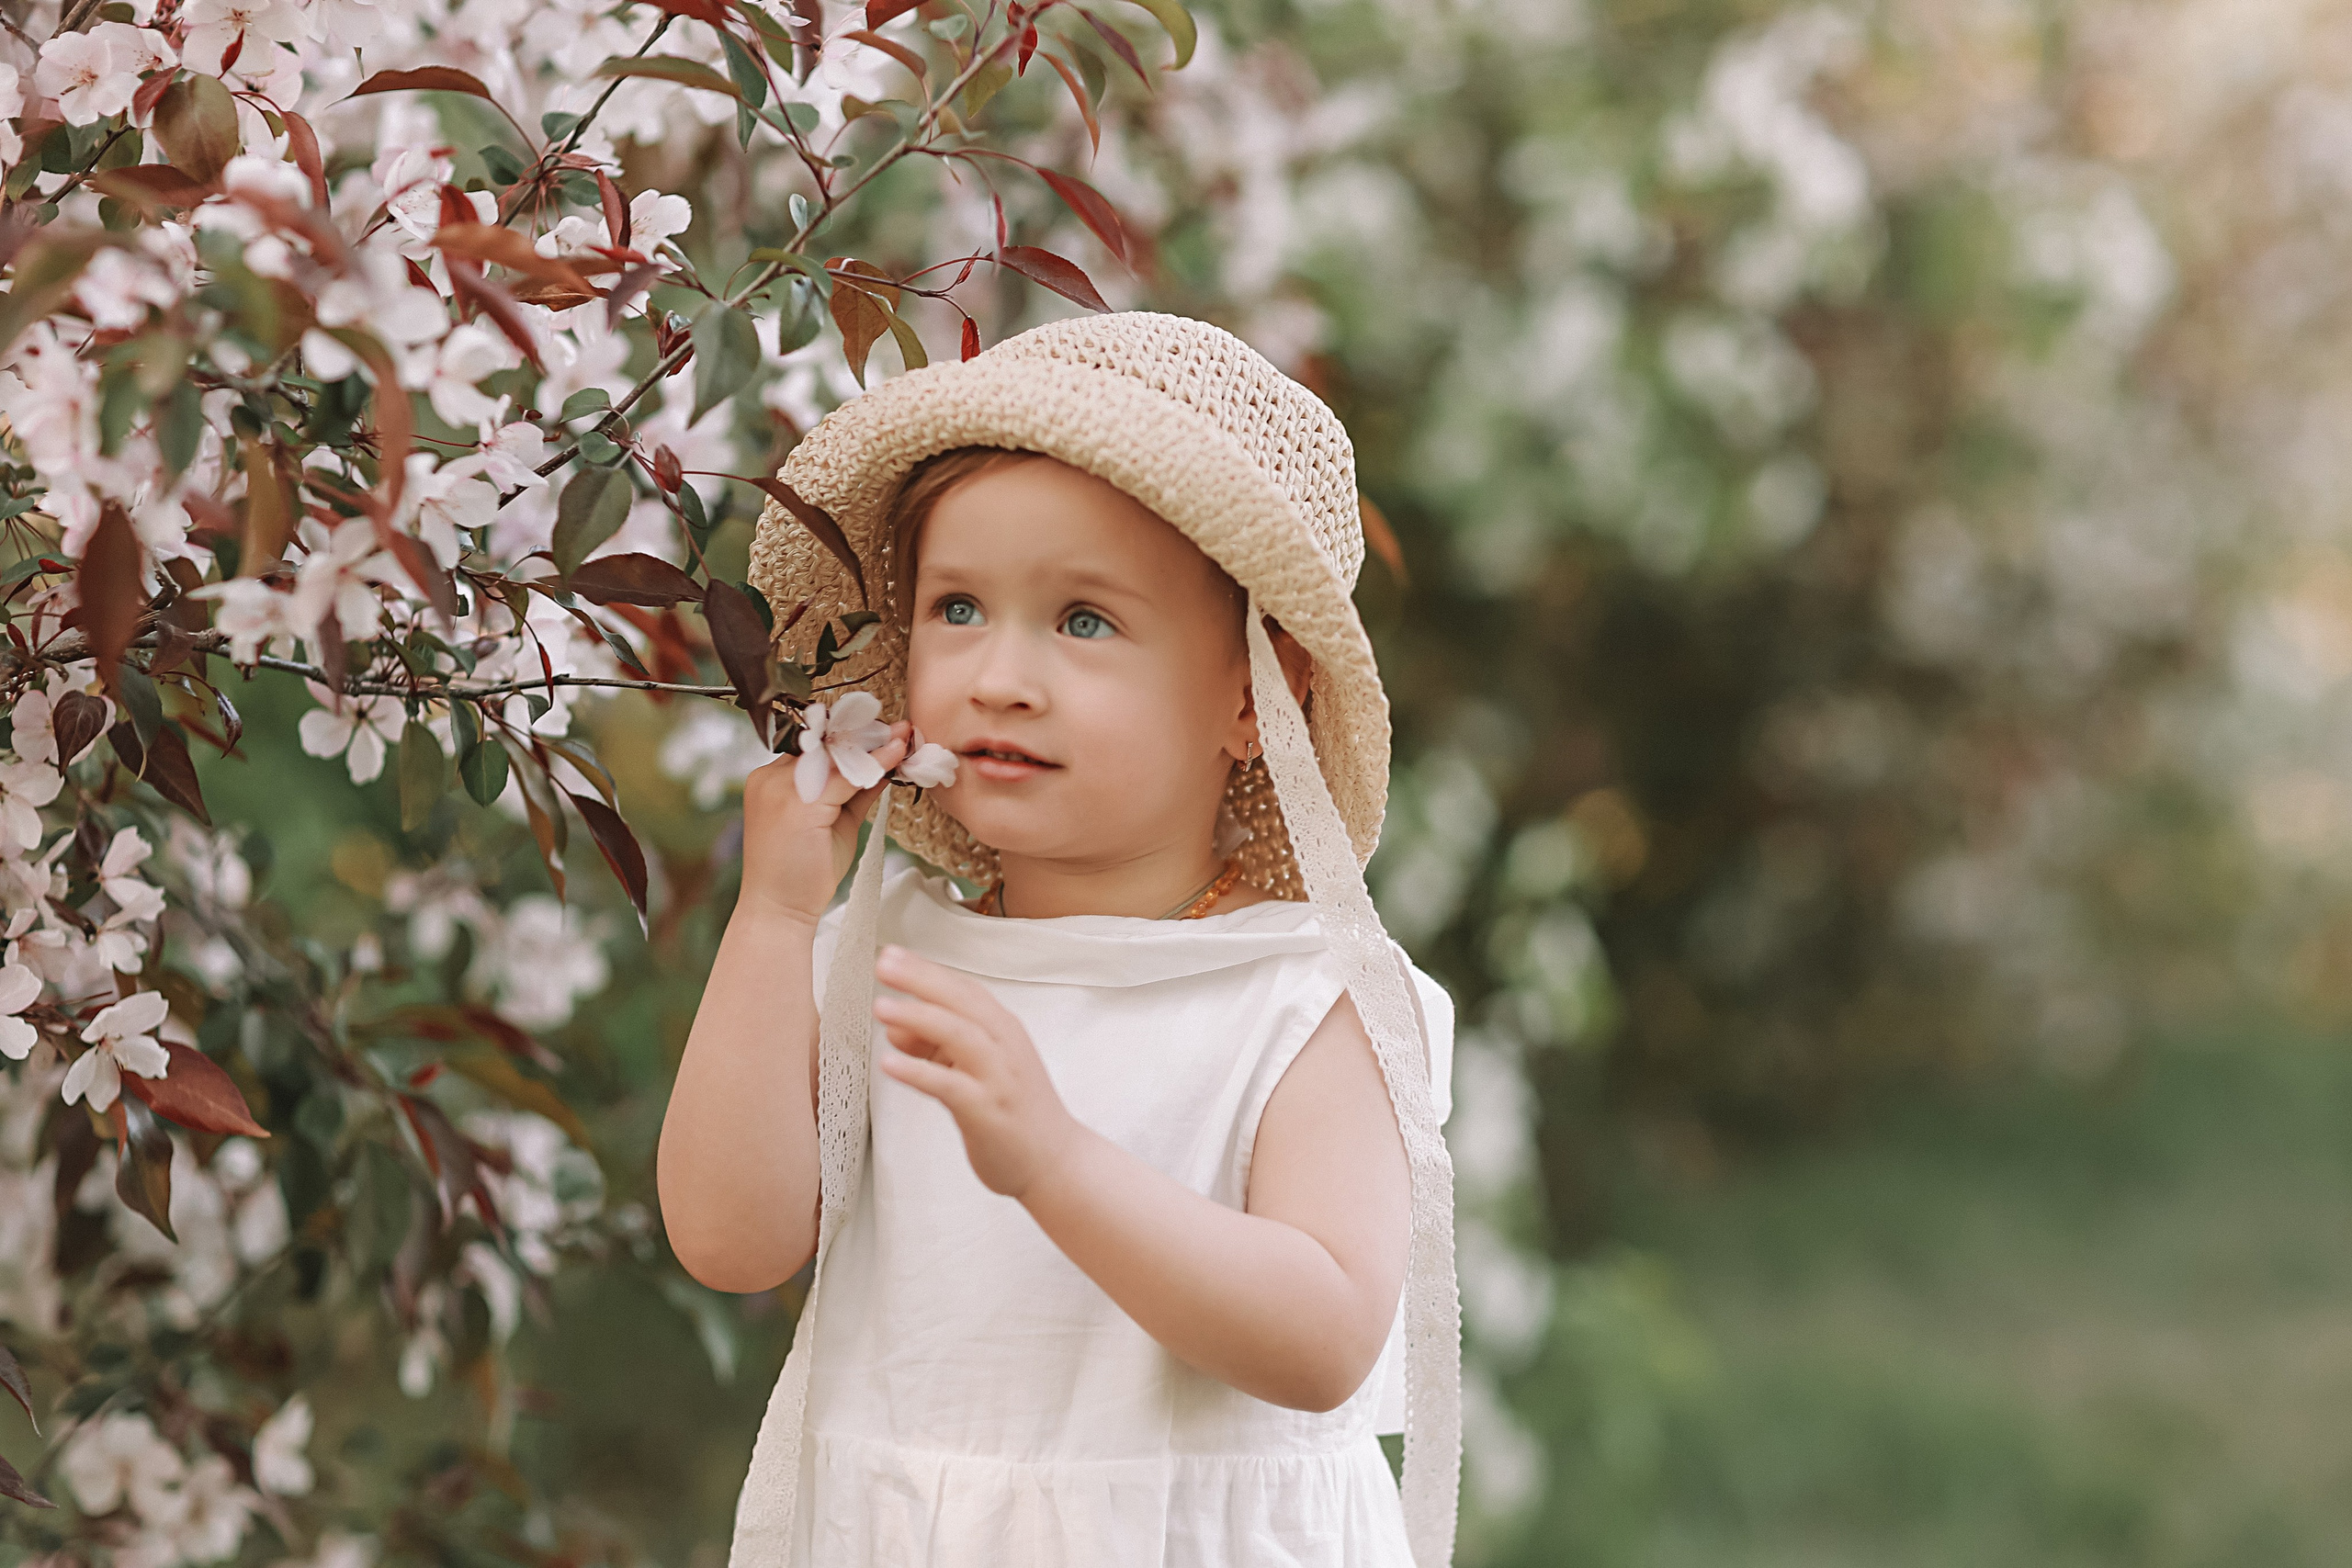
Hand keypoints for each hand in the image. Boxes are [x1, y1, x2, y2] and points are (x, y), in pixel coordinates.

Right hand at [737, 720, 909, 928]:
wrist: (780, 911)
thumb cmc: (803, 872)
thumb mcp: (834, 821)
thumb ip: (855, 791)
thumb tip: (886, 765)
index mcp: (772, 780)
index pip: (815, 746)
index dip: (851, 737)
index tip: (885, 731)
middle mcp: (770, 778)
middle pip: (824, 744)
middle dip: (865, 734)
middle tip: (901, 729)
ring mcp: (780, 790)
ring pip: (834, 756)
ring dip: (873, 745)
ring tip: (905, 736)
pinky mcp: (797, 805)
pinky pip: (843, 776)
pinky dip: (874, 764)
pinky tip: (896, 756)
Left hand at [872, 945, 1082, 1198]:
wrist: (1056, 1161)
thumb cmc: (1015, 1112)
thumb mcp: (977, 1070)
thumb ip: (938, 1048)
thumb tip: (895, 1028)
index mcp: (1004, 1030)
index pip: (964, 989)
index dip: (928, 970)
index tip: (892, 954)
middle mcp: (1004, 1046)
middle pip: (962, 1002)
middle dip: (922, 979)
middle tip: (884, 963)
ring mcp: (998, 1077)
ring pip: (959, 1036)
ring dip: (919, 1018)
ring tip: (881, 1008)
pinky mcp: (988, 1111)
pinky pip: (950, 1086)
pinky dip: (919, 1072)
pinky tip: (889, 1064)